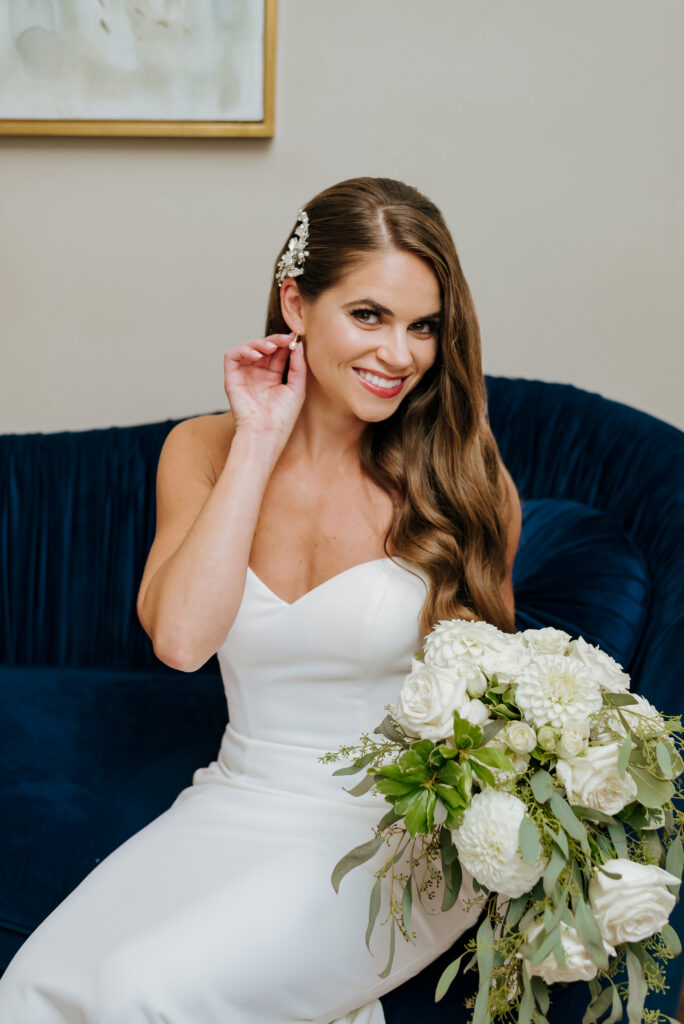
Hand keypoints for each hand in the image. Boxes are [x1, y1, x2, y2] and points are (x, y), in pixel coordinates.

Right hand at [224, 332, 306, 446]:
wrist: (266, 433)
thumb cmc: (282, 417)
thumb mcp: (297, 387)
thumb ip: (298, 365)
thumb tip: (298, 345)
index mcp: (272, 377)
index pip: (278, 353)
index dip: (285, 344)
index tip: (296, 338)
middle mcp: (257, 374)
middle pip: (264, 348)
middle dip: (275, 340)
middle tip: (286, 339)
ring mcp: (244, 375)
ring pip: (248, 348)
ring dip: (260, 343)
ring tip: (272, 347)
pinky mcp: (231, 378)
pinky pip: (232, 356)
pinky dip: (243, 350)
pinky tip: (257, 355)